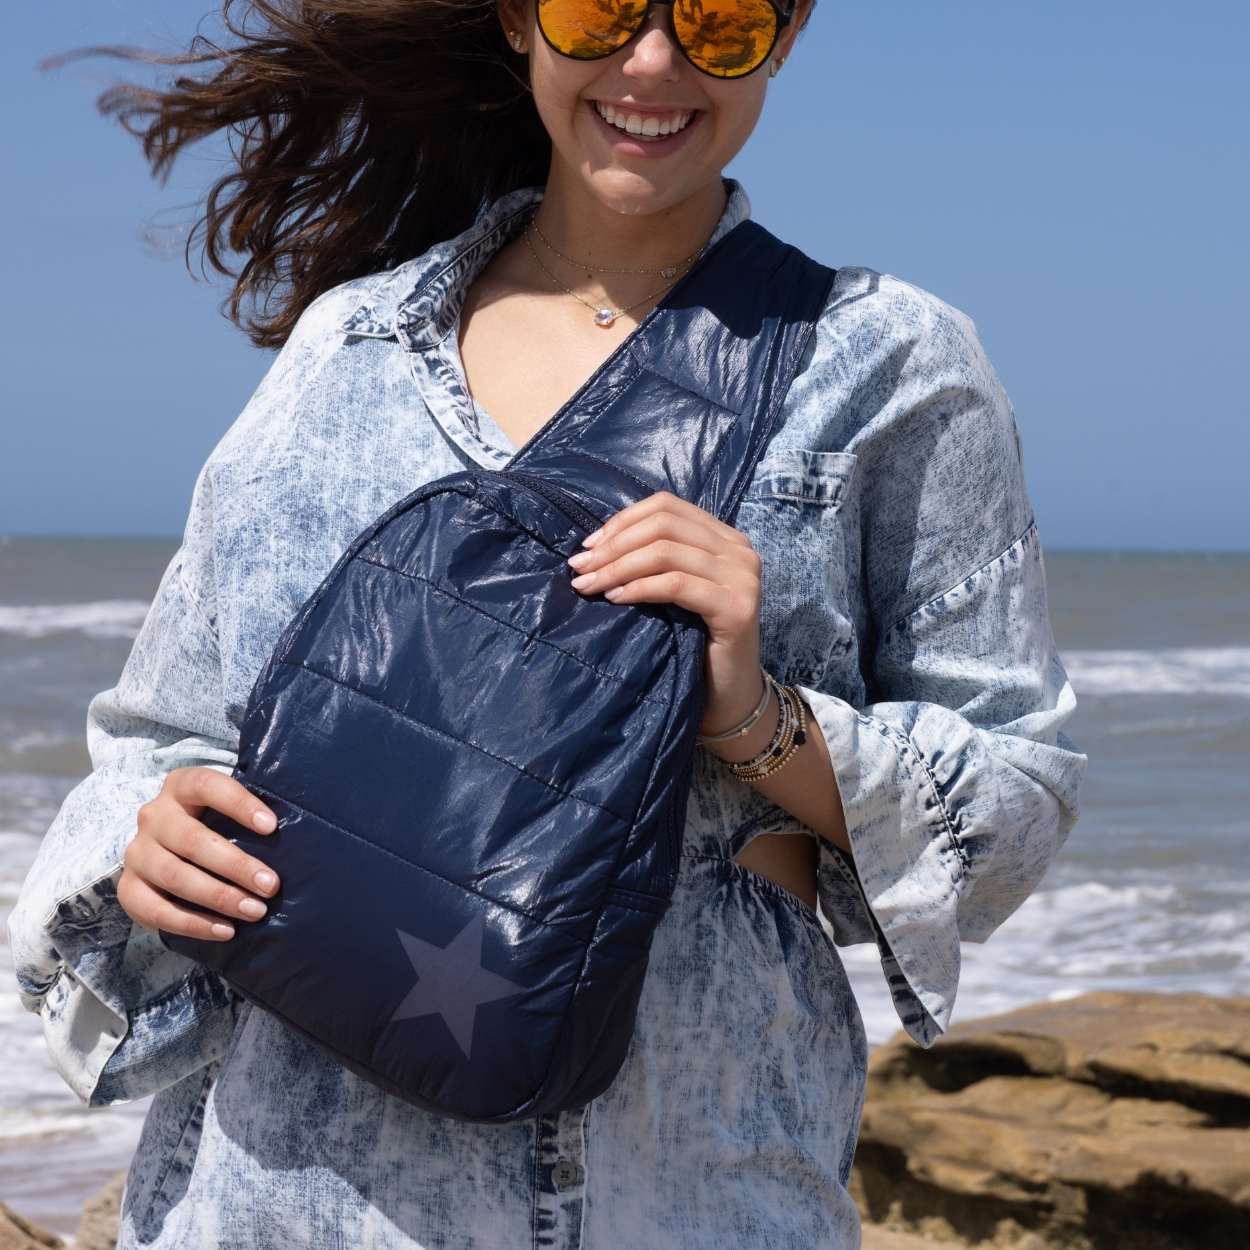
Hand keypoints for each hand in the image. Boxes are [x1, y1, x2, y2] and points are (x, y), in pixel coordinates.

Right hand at [118, 766, 281, 941]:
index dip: (239, 804)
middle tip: (271, 886)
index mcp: (180, 786)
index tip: (272, 826)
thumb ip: (248, 815)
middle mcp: (154, 816)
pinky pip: (155, 910)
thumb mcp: (226, 809)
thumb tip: (297, 838)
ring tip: (255, 911)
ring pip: (174, 875)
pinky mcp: (128, 888)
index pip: (207, 786)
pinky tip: (225, 931)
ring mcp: (137, 852)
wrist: (164, 847)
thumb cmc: (212, 824)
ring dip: (218, 897)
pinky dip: (192, 923)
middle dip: (236, 866)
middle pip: (192, 840)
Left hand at [565, 491, 766, 738]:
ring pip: (666, 552)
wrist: (729, 695)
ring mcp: (742, 577)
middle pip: (664, 525)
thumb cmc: (695, 643)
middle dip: (614, 544)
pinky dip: (639, 588)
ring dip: (618, 567)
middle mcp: (739, 550)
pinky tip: (615, 599)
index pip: (667, 506)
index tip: (589, 546)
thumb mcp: (674, 590)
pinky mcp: (736, 608)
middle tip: (580, 568)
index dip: (623, 520)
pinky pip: (675, 585)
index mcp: (724, 538)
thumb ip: (654, 560)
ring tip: (589, 585)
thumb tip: (595, 546)